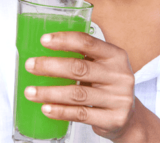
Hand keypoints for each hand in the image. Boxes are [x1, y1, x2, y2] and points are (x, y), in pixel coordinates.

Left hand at [23, 31, 140, 141]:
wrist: (129, 117)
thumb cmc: (106, 85)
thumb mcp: (102, 66)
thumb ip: (82, 58)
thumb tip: (43, 53)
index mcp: (115, 55)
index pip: (87, 43)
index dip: (64, 40)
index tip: (43, 40)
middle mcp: (119, 75)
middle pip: (79, 67)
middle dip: (50, 66)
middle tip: (30, 65)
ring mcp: (118, 98)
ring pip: (77, 93)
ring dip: (49, 92)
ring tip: (30, 91)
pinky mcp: (113, 119)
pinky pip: (81, 114)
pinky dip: (60, 111)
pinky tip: (46, 108)